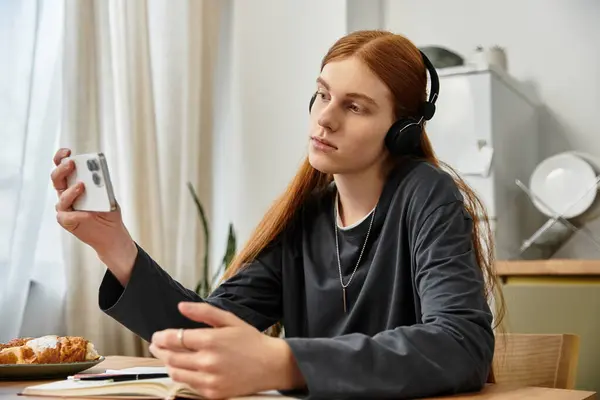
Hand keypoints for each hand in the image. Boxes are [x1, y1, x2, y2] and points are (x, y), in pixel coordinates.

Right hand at [51, 148, 136, 283]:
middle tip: (71, 163)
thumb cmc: (108, 210)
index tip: (67, 151)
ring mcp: (65, 208)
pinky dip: (77, 214)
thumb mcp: (108, 195)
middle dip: (62, 169)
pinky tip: (86, 213)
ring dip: (71, 190)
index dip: (61, 157)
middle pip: (57, 178)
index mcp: (74, 182)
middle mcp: (66, 193)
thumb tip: (96, 174)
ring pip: (61, 196)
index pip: (63, 166)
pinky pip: (67, 216)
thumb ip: (101, 185)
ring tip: (82, 186)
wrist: (112, 232)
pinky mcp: (67, 222)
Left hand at [150, 302, 304, 398]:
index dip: (161, 337)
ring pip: (176, 373)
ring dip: (168, 363)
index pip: (174, 339)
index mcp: (211, 340)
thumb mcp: (229, 320)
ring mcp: (209, 379)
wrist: (270, 365)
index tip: (157, 335)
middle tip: (156, 345)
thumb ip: (203, 312)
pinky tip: (184, 368)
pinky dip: (182, 376)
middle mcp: (208, 361)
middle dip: (159, 350)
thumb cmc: (251, 340)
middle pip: (171, 356)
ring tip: (168, 356)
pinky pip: (188, 385)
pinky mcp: (212, 393)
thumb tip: (181, 306)